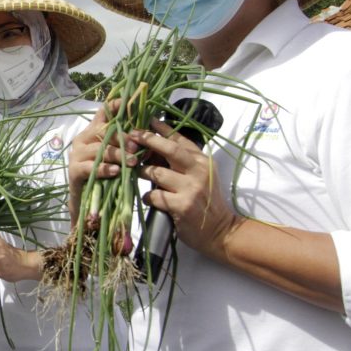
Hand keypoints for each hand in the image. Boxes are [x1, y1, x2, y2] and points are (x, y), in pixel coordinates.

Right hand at [67, 101, 139, 224]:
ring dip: (118, 155)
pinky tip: (116, 172)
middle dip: (123, 138)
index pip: (102, 113)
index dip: (114, 106)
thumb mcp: (117, 158)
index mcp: (92, 132)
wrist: (86, 202)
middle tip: (138, 147)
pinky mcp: (74, 170)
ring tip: (133, 162)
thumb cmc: (105, 177)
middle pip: (102, 131)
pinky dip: (105, 169)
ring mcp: (76, 155)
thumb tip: (149, 137)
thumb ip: (127, 146)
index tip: (128, 102)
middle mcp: (82, 140)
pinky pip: (91, 167)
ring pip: (99, 149)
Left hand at [132, 120, 241, 261]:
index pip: (181, 139)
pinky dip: (147, 196)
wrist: (219, 230)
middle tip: (131, 135)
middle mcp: (199, 171)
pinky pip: (154, 195)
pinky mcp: (182, 205)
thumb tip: (153, 149)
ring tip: (137, 173)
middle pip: (169, 149)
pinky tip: (149, 199)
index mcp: (203, 161)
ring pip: (156, 172)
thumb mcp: (200, 177)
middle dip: (148, 140)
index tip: (147, 119)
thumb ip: (181, 163)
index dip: (162, 128)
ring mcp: (191, 188)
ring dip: (142, 172)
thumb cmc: (205, 202)